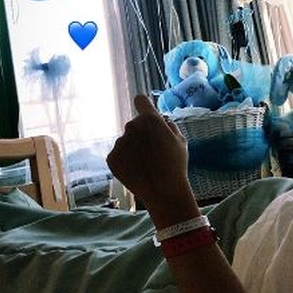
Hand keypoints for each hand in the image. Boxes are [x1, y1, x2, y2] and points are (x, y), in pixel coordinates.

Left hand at [107, 94, 198, 223]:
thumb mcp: (180, 141)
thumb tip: (161, 120)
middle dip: (141, 135)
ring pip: (126, 141)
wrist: (163, 191)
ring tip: (146, 165)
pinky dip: (125, 162)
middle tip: (153, 152)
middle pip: (134, 126)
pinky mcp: (111, 158)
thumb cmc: (175, 165)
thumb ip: (169, 126)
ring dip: (133, 149)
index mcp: (149, 119)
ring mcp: (119, 142)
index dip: (143, 106)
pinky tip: (136, 171)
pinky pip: (118, 155)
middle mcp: (131, 126)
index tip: (144, 111)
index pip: (140, 100)